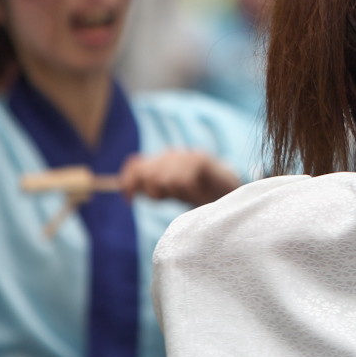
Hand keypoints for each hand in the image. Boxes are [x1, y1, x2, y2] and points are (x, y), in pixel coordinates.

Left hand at [119, 149, 241, 206]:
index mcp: (160, 161)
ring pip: (164, 179)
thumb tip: (125, 191)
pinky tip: (197, 192)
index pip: (134, 166)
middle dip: (154, 192)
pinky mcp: (199, 160)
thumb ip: (152, 189)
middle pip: (146, 174)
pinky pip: (181, 181)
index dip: (127, 183)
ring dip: (175, 193)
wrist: (230, 190)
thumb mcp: (171, 192)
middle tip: (171, 197)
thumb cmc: (199, 192)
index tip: (129, 201)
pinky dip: (188, 192)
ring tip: (188, 194)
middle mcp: (170, 155)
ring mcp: (185, 156)